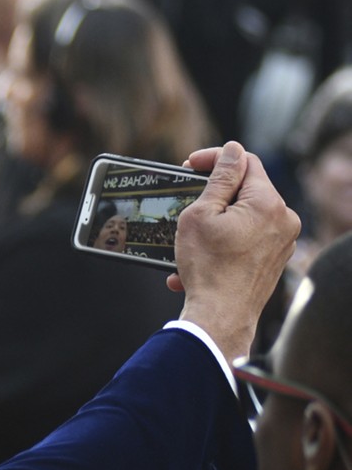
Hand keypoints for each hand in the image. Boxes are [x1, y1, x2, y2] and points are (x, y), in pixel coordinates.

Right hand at [172, 141, 301, 362]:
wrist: (220, 317)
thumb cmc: (207, 268)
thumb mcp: (200, 215)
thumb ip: (219, 179)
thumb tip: (232, 151)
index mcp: (267, 202)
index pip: (244, 161)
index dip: (214, 158)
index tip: (190, 165)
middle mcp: (283, 219)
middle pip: (246, 190)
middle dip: (213, 195)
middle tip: (185, 203)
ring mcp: (283, 242)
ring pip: (244, 217)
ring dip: (215, 223)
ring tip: (189, 240)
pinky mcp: (275, 260)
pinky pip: (247, 240)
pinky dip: (223, 244)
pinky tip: (200, 260)